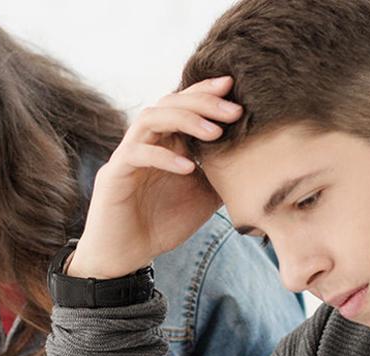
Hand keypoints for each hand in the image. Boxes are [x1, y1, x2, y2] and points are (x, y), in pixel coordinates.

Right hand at [70, 76, 241, 278]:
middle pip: (168, 102)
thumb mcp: (203, 196)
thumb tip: (257, 157)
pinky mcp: (113, 175)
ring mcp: (126, 155)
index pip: (182, 103)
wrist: (126, 256)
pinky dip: (163, 156)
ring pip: (150, 119)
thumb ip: (221, 173)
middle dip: (202, 102)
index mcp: (164, 141)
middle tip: (234, 110)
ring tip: (214, 133)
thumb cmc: (161, 223)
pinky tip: (188, 167)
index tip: (234, 86)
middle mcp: (144, 141)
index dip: (205, 91)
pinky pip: (136, 154)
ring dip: (184, 120)